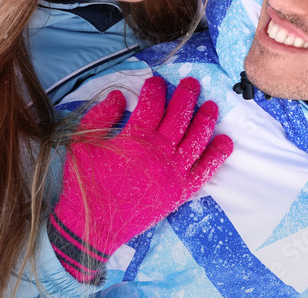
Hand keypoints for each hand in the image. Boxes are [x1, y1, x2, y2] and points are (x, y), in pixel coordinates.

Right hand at [48, 76, 232, 283]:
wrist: (95, 226)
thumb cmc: (86, 184)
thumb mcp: (83, 144)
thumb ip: (100, 116)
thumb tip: (119, 96)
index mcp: (135, 138)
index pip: (152, 105)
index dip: (156, 90)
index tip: (157, 81)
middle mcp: (158, 152)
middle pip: (179, 117)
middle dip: (186, 96)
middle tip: (191, 83)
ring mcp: (173, 172)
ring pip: (196, 139)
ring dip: (205, 120)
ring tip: (211, 105)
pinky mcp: (180, 191)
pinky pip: (204, 170)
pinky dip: (217, 155)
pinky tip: (224, 141)